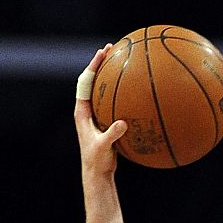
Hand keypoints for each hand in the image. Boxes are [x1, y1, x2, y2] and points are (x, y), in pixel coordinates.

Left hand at [74, 45, 125, 180]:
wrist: (97, 173)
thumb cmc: (97, 161)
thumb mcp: (104, 147)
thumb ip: (112, 135)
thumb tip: (123, 124)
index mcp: (82, 111)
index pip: (85, 82)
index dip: (93, 66)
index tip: (102, 53)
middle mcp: (88, 109)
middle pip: (94, 80)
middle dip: (102, 64)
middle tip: (113, 49)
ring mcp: (98, 115)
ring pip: (104, 90)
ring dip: (113, 77)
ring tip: (125, 63)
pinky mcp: (107, 122)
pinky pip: (116, 104)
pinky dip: (125, 96)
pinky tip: (139, 93)